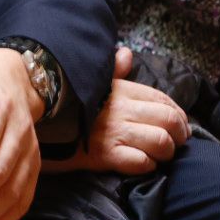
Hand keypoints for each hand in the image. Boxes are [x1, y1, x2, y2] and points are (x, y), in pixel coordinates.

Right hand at [43, 48, 190, 174]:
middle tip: (177, 143)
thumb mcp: (90, 82)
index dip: (179, 114)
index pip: (163, 99)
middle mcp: (121, 109)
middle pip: (169, 120)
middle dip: (180, 134)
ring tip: (161, 156)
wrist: (37, 124)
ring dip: (166, 152)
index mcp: (121, 90)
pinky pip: (140, 162)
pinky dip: (147, 165)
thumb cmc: (66, 104)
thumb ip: (112, 70)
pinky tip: (142, 164)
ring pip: (160, 142)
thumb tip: (126, 53)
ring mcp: (114, 132)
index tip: (181, 126)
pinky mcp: (104, 155)